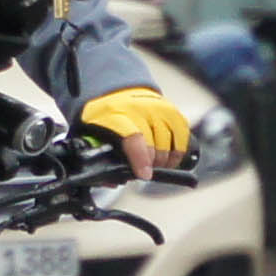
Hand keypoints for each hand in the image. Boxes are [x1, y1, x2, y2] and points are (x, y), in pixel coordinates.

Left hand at [75, 85, 190, 182]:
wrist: (116, 94)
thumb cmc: (105, 119)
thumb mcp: (93, 134)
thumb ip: (101, 158)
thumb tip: (114, 181)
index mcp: (114, 114)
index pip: (133, 137)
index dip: (140, 159)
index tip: (144, 175)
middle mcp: (139, 107)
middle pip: (154, 143)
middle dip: (151, 163)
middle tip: (144, 169)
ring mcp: (157, 106)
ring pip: (169, 142)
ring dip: (164, 159)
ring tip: (155, 164)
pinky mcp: (171, 109)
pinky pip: (182, 135)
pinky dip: (177, 151)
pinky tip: (169, 157)